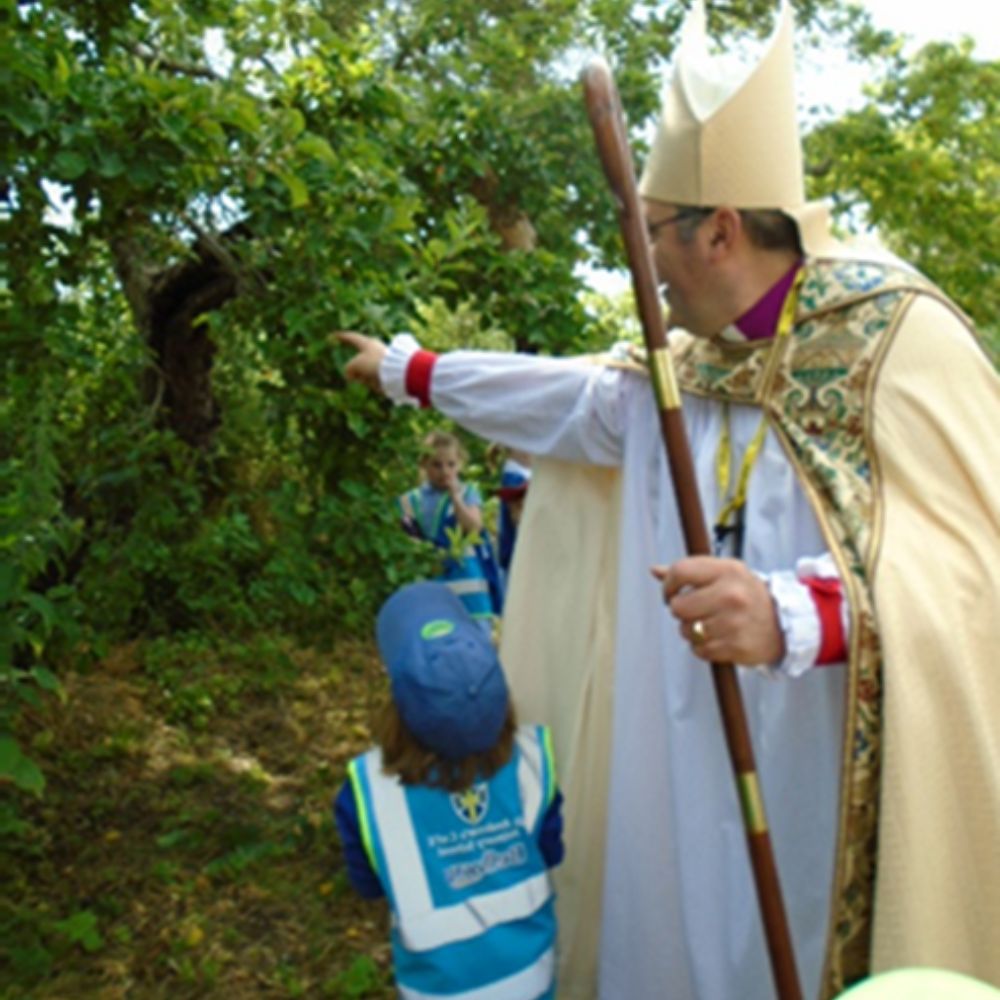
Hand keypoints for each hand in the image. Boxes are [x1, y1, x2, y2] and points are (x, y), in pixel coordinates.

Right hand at [334, 331, 387, 392]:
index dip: (342, 337)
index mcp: (367, 343)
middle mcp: (374, 350)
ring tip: (373, 378)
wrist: (397, 372)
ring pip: (364, 374)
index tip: (334, 335)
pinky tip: (380, 382)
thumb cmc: (374, 363)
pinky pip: (373, 380)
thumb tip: (350, 375)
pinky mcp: (386, 372)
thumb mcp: (355, 365)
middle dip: (357, 372)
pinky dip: (374, 383)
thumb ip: (349, 368)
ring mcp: (380, 361)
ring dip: (366, 379)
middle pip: (357, 363)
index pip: (351, 338)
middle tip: (359, 376)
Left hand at [651, 557, 783, 665]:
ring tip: (711, 624)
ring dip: (692, 631)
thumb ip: (690, 571)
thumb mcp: (724, 574)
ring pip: (686, 630)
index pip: (680, 571)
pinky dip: (703, 647)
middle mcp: (730, 594)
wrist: (783, 623)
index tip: (671, 593)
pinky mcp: (735, 646)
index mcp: (726, 570)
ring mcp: (733, 622)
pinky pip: (699, 650)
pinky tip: (718, 638)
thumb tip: (655, 570)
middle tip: (695, 611)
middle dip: (680, 611)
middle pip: (678, 606)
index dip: (668, 585)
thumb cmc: (746, 595)